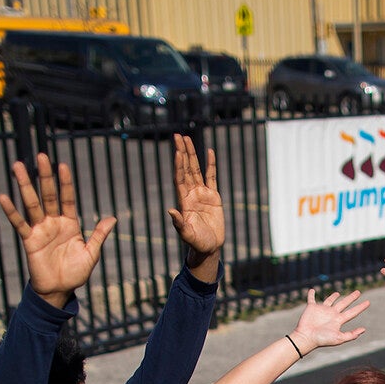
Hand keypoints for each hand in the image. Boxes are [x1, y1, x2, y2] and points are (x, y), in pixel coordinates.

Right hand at [0, 154, 115, 308]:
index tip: (62, 165)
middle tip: (41, 156)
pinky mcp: (29, 240)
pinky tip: (4, 197)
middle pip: (48, 195)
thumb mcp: (92, 253)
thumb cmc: (76, 273)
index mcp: (70, 223)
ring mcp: (40, 229)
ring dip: (25, 185)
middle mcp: (54, 222)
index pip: (67, 198)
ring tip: (18, 167)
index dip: (65, 182)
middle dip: (45, 176)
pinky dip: (12, 211)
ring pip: (32, 204)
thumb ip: (99, 235)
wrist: (59, 290)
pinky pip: (20, 223)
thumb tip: (112, 218)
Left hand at [166, 133, 223, 257]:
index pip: (180, 178)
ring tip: (187, 138)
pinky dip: (211, 164)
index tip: (177, 151)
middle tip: (179, 136)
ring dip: (192, 154)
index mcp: (183, 201)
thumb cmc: (196, 242)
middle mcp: (191, 194)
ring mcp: (202, 194)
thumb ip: (179, 223)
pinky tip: (209, 152)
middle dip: (182, 152)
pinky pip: (212, 177)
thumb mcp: (187, 234)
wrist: (209, 247)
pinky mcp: (213, 196)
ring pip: (196, 169)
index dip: (178, 165)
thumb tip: (170, 210)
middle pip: (185, 168)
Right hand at [288, 288, 370, 354]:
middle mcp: (332, 314)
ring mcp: (322, 310)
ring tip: (337, 293)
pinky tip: (312, 290)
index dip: (361, 307)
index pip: (352, 312)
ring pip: (330, 300)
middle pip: (344, 304)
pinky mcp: (312, 308)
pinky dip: (311, 295)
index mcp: (338, 320)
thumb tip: (364, 329)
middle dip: (351, 298)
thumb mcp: (339, 338)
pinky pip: (311, 299)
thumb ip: (351, 335)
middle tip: (358, 292)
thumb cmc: (322, 340)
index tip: (368, 302)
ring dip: (333, 296)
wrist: (306, 338)